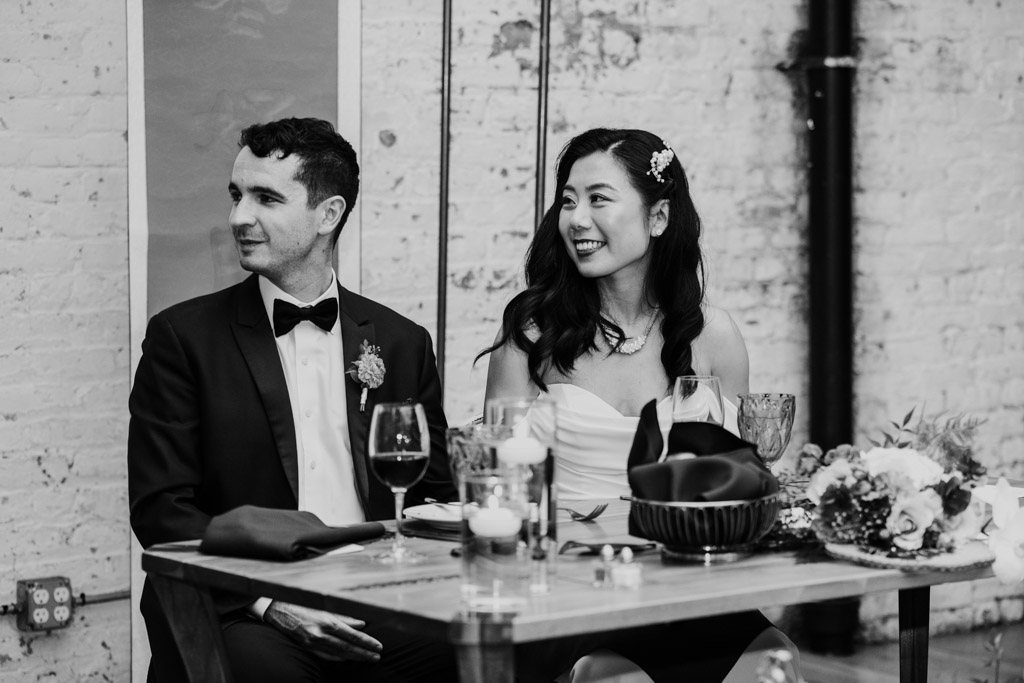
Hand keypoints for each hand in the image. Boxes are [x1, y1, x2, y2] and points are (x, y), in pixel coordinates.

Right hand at [263, 601, 382, 662]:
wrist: (280, 613)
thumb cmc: (304, 608)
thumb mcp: (326, 609)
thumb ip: (345, 618)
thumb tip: (361, 624)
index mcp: (327, 622)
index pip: (352, 635)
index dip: (366, 641)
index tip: (377, 646)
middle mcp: (321, 634)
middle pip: (347, 647)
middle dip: (363, 653)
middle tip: (376, 657)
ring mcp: (314, 643)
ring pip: (339, 654)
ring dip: (354, 657)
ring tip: (366, 658)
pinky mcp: (308, 648)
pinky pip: (327, 656)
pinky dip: (339, 658)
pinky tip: (348, 658)